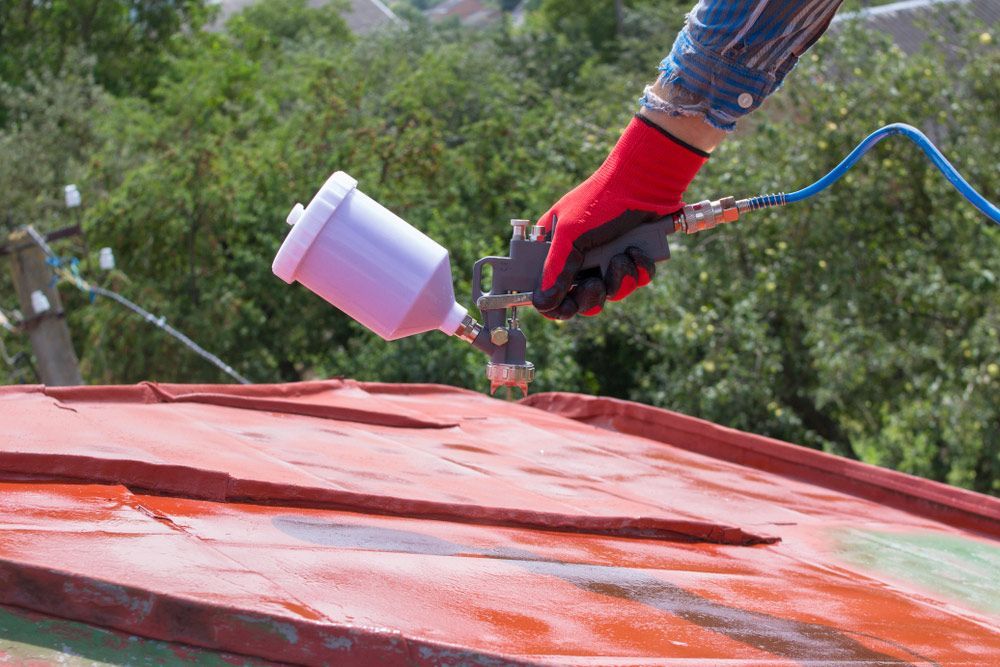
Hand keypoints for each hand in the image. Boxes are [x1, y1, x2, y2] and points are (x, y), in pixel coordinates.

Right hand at [532, 114, 708, 318]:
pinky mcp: (634, 258)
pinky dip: (639, 269)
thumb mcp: (570, 235)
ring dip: (619, 279)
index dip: (554, 303)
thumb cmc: (600, 200)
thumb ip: (555, 270)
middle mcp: (581, 257)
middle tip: (595, 285)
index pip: (547, 288)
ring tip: (622, 256)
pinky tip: (637, 251)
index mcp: (556, 249)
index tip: (565, 308)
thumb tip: (542, 303)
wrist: (645, 182)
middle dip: (591, 295)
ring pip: (611, 292)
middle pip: (580, 298)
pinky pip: (636, 280)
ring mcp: (607, 258)